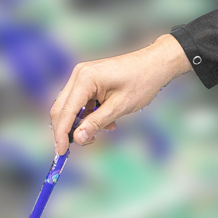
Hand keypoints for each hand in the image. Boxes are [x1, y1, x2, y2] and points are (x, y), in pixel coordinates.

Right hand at [48, 33, 193, 154]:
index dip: (61, 134)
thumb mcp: (119, 107)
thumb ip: (96, 123)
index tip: (61, 152)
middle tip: (79, 146)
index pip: (65, 111)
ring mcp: (82, 76)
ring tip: (104, 130)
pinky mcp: (89, 80)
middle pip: (62, 108)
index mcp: (84, 79)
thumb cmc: (142, 82)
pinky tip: (108, 122)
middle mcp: (78, 75)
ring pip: (70, 107)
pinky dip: (89, 115)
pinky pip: (81, 102)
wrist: (155, 64)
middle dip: (68, 130)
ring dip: (82, 123)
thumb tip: (78, 139)